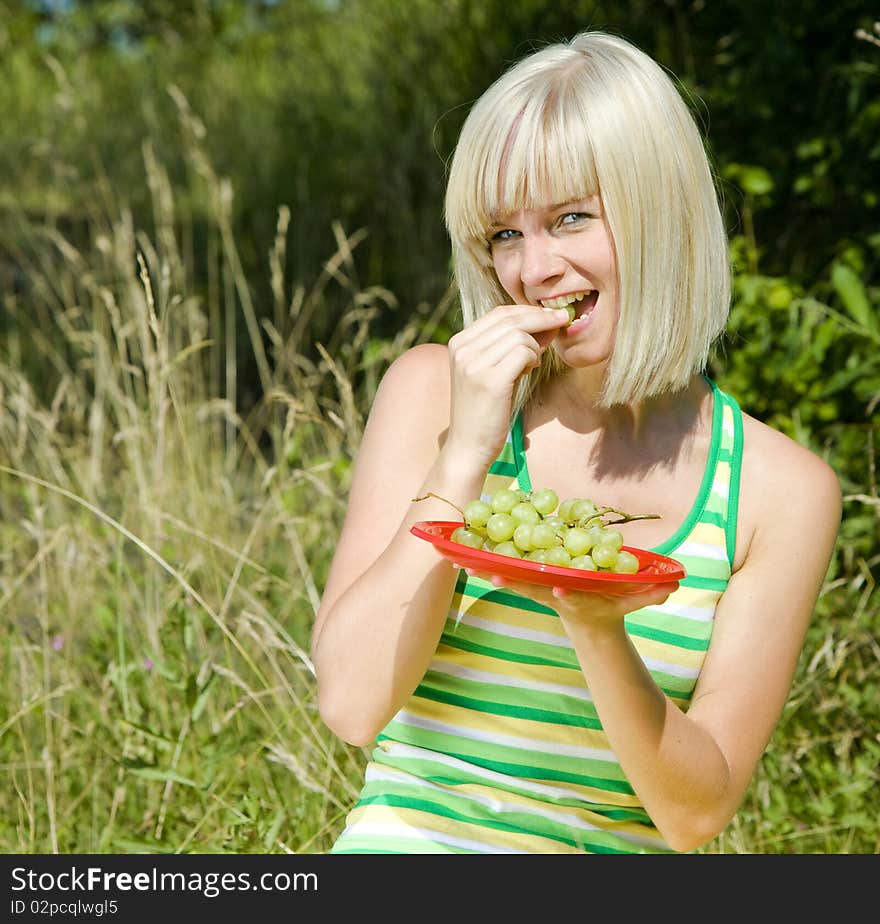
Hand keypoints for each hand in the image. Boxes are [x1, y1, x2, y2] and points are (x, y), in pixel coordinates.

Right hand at [444, 305, 569, 468]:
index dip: (529, 311)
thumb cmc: (485, 409)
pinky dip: (533, 358)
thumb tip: (546, 321)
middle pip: (510, 319)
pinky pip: (523, 352)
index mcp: (459, 342)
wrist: (469, 446)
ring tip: (532, 364)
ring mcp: (473, 364)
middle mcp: (462, 349)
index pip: (499, 313)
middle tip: (563, 320)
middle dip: (542, 318)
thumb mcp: (492, 370)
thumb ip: (510, 346)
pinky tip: (529, 371)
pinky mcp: (490, 380)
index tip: (551, 316)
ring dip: (535, 346)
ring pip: (519, 334)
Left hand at [460, 565, 678, 631]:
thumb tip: (673, 586)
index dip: (564, 591)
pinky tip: (458, 555)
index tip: (558, 587)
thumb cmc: (613, 606)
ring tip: (461, 562)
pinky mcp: (527, 580)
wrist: (589, 620)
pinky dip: (482, 564)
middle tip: (488, 572)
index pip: (571, 595)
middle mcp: (552, 591)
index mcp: (577, 596)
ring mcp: (537, 588)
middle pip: (530, 586)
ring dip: (486, 571)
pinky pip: (502, 571)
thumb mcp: (634, 601)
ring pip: (509, 578)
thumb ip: (651, 594)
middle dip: (510, 580)